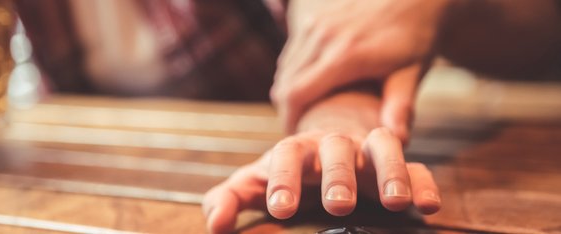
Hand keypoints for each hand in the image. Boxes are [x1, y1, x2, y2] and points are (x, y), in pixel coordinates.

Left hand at [203, 91, 440, 232]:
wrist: (327, 144)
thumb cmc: (286, 171)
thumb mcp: (254, 183)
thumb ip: (229, 199)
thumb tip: (215, 225)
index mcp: (295, 149)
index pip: (286, 156)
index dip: (282, 179)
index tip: (281, 208)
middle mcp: (332, 145)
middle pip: (335, 149)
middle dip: (337, 175)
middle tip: (337, 205)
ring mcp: (367, 151)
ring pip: (383, 147)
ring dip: (390, 171)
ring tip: (394, 202)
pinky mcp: (397, 165)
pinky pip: (416, 166)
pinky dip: (423, 181)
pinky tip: (429, 205)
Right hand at [271, 0, 453, 139]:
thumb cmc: (416, 33)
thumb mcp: (413, 70)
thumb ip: (400, 105)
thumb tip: (398, 140)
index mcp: (345, 55)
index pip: (297, 94)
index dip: (289, 119)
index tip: (297, 136)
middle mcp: (322, 36)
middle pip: (285, 82)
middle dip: (287, 109)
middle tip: (299, 128)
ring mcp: (313, 22)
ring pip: (285, 65)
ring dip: (289, 89)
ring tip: (304, 109)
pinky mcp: (310, 12)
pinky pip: (291, 49)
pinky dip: (293, 70)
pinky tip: (309, 83)